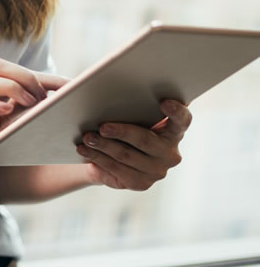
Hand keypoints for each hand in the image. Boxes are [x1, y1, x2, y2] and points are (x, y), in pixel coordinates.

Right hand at [0, 58, 66, 188]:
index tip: (73, 85)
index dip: (47, 76)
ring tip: (29, 103)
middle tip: (44, 98)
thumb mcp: (3, 128)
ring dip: (11, 87)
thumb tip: (55, 112)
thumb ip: (21, 116)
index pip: (18, 72)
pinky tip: (7, 112)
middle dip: (26, 76)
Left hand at [76, 100, 191, 190]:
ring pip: (126, 156)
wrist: (116, 153)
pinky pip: (117, 170)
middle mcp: (170, 152)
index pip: (182, 120)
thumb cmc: (126, 122)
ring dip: (103, 146)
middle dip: (121, 132)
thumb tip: (101, 83)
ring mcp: (157, 171)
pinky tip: (84, 151)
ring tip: (86, 137)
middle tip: (102, 126)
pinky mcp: (141, 183)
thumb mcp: (131, 111)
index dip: (176, 111)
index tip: (164, 102)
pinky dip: (98, 158)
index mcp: (174, 130)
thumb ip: (131, 99)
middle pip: (145, 140)